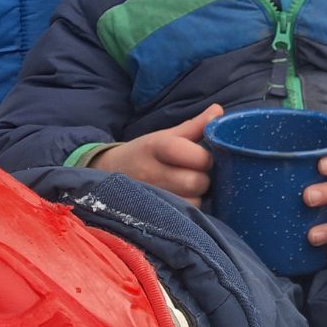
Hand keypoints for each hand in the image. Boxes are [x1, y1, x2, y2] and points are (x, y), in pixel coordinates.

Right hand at [88, 104, 223, 205]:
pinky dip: (188, 209)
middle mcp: (152, 173)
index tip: (201, 157)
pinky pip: (184, 216)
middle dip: (202, 178)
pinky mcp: (152, 215)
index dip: (204, 158)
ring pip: (193, 202)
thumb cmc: (144, 153)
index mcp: (157, 147)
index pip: (195, 155)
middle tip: (195, 174)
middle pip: (195, 182)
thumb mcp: (165, 135)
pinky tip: (181, 199)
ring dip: (196, 196)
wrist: (107, 172)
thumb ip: (194, 126)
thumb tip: (219, 110)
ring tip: (187, 188)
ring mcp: (150, 197)